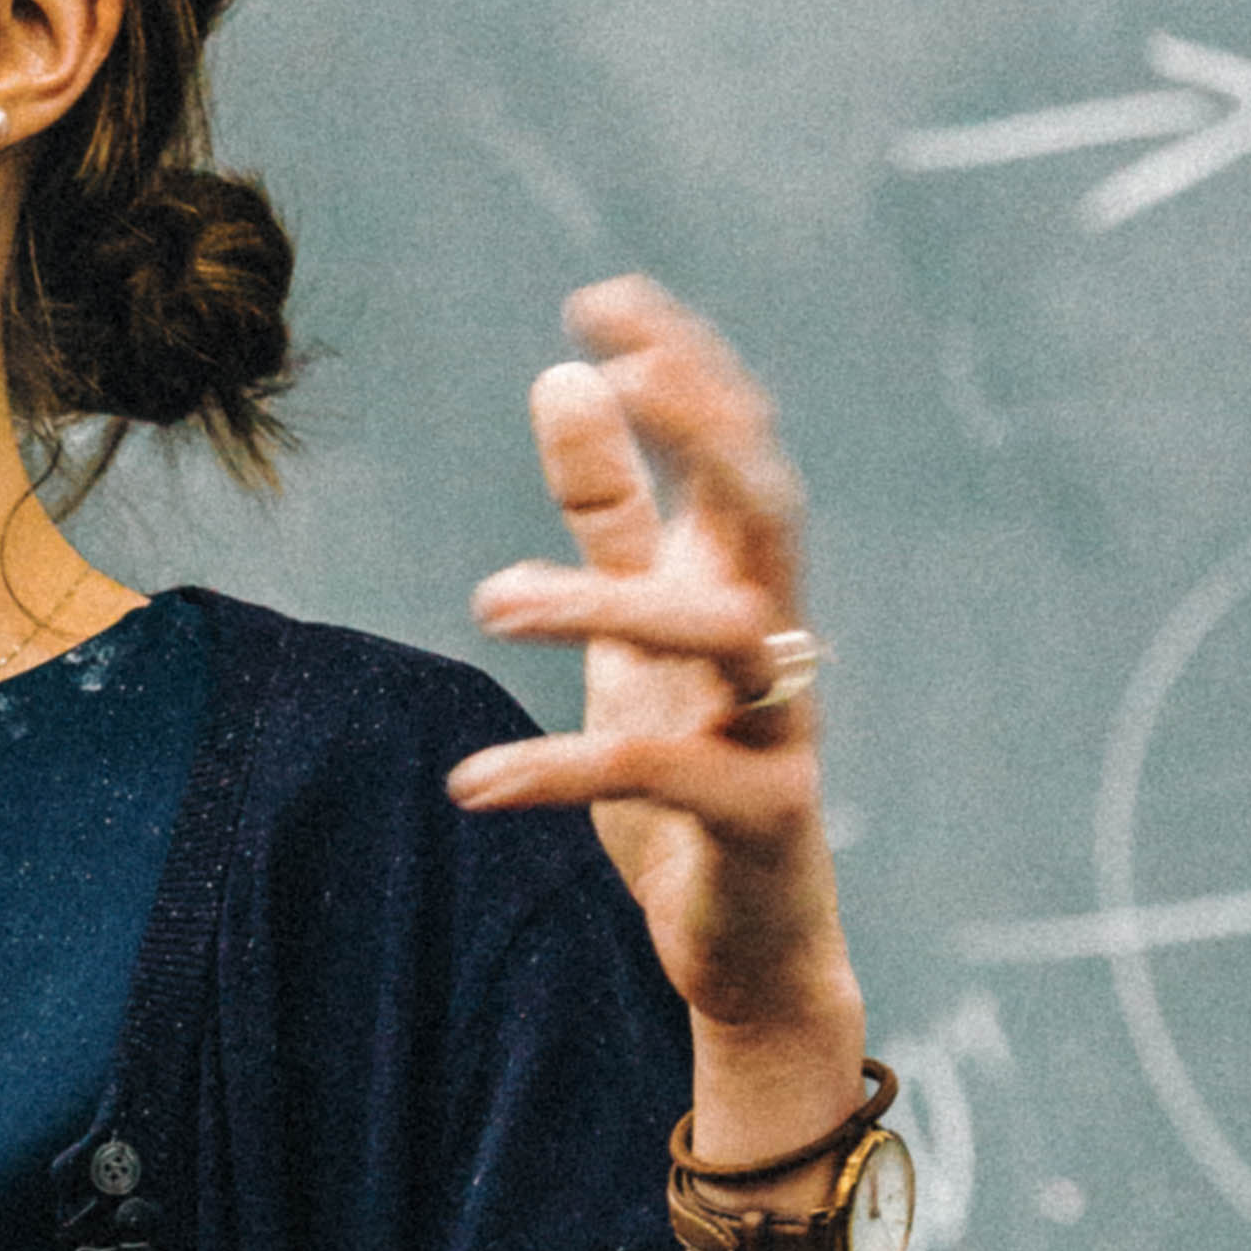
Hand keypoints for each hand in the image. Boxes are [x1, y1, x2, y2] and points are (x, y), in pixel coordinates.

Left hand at [450, 281, 858, 1063]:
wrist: (746, 951)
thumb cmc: (688, 781)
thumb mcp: (628, 642)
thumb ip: (607, 520)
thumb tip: (566, 377)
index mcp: (744, 591)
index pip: (736, 454)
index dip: (684, 373)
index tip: (604, 300)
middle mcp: (777, 644)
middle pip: (769, 509)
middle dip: (708, 431)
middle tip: (624, 371)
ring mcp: (780, 729)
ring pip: (715, 634)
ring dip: (600, 604)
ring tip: (486, 600)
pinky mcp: (758, 818)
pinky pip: (662, 773)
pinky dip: (558, 770)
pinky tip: (470, 785)